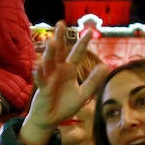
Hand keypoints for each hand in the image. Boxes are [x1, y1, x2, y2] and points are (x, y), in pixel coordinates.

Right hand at [20, 22, 108, 144]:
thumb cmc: (65, 106)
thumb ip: (93, 81)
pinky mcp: (42, 88)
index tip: (90, 32)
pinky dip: (39, 73)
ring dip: (50, 53)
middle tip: (61, 24)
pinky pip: (40, 79)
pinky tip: (38, 65)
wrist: (51, 119)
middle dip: (60, 39)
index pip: (77, 54)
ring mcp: (49, 78)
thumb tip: (105, 67)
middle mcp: (58, 71)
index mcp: (69, 70)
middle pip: (59, 52)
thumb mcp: (83, 94)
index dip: (83, 43)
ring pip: (49, 63)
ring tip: (51, 42)